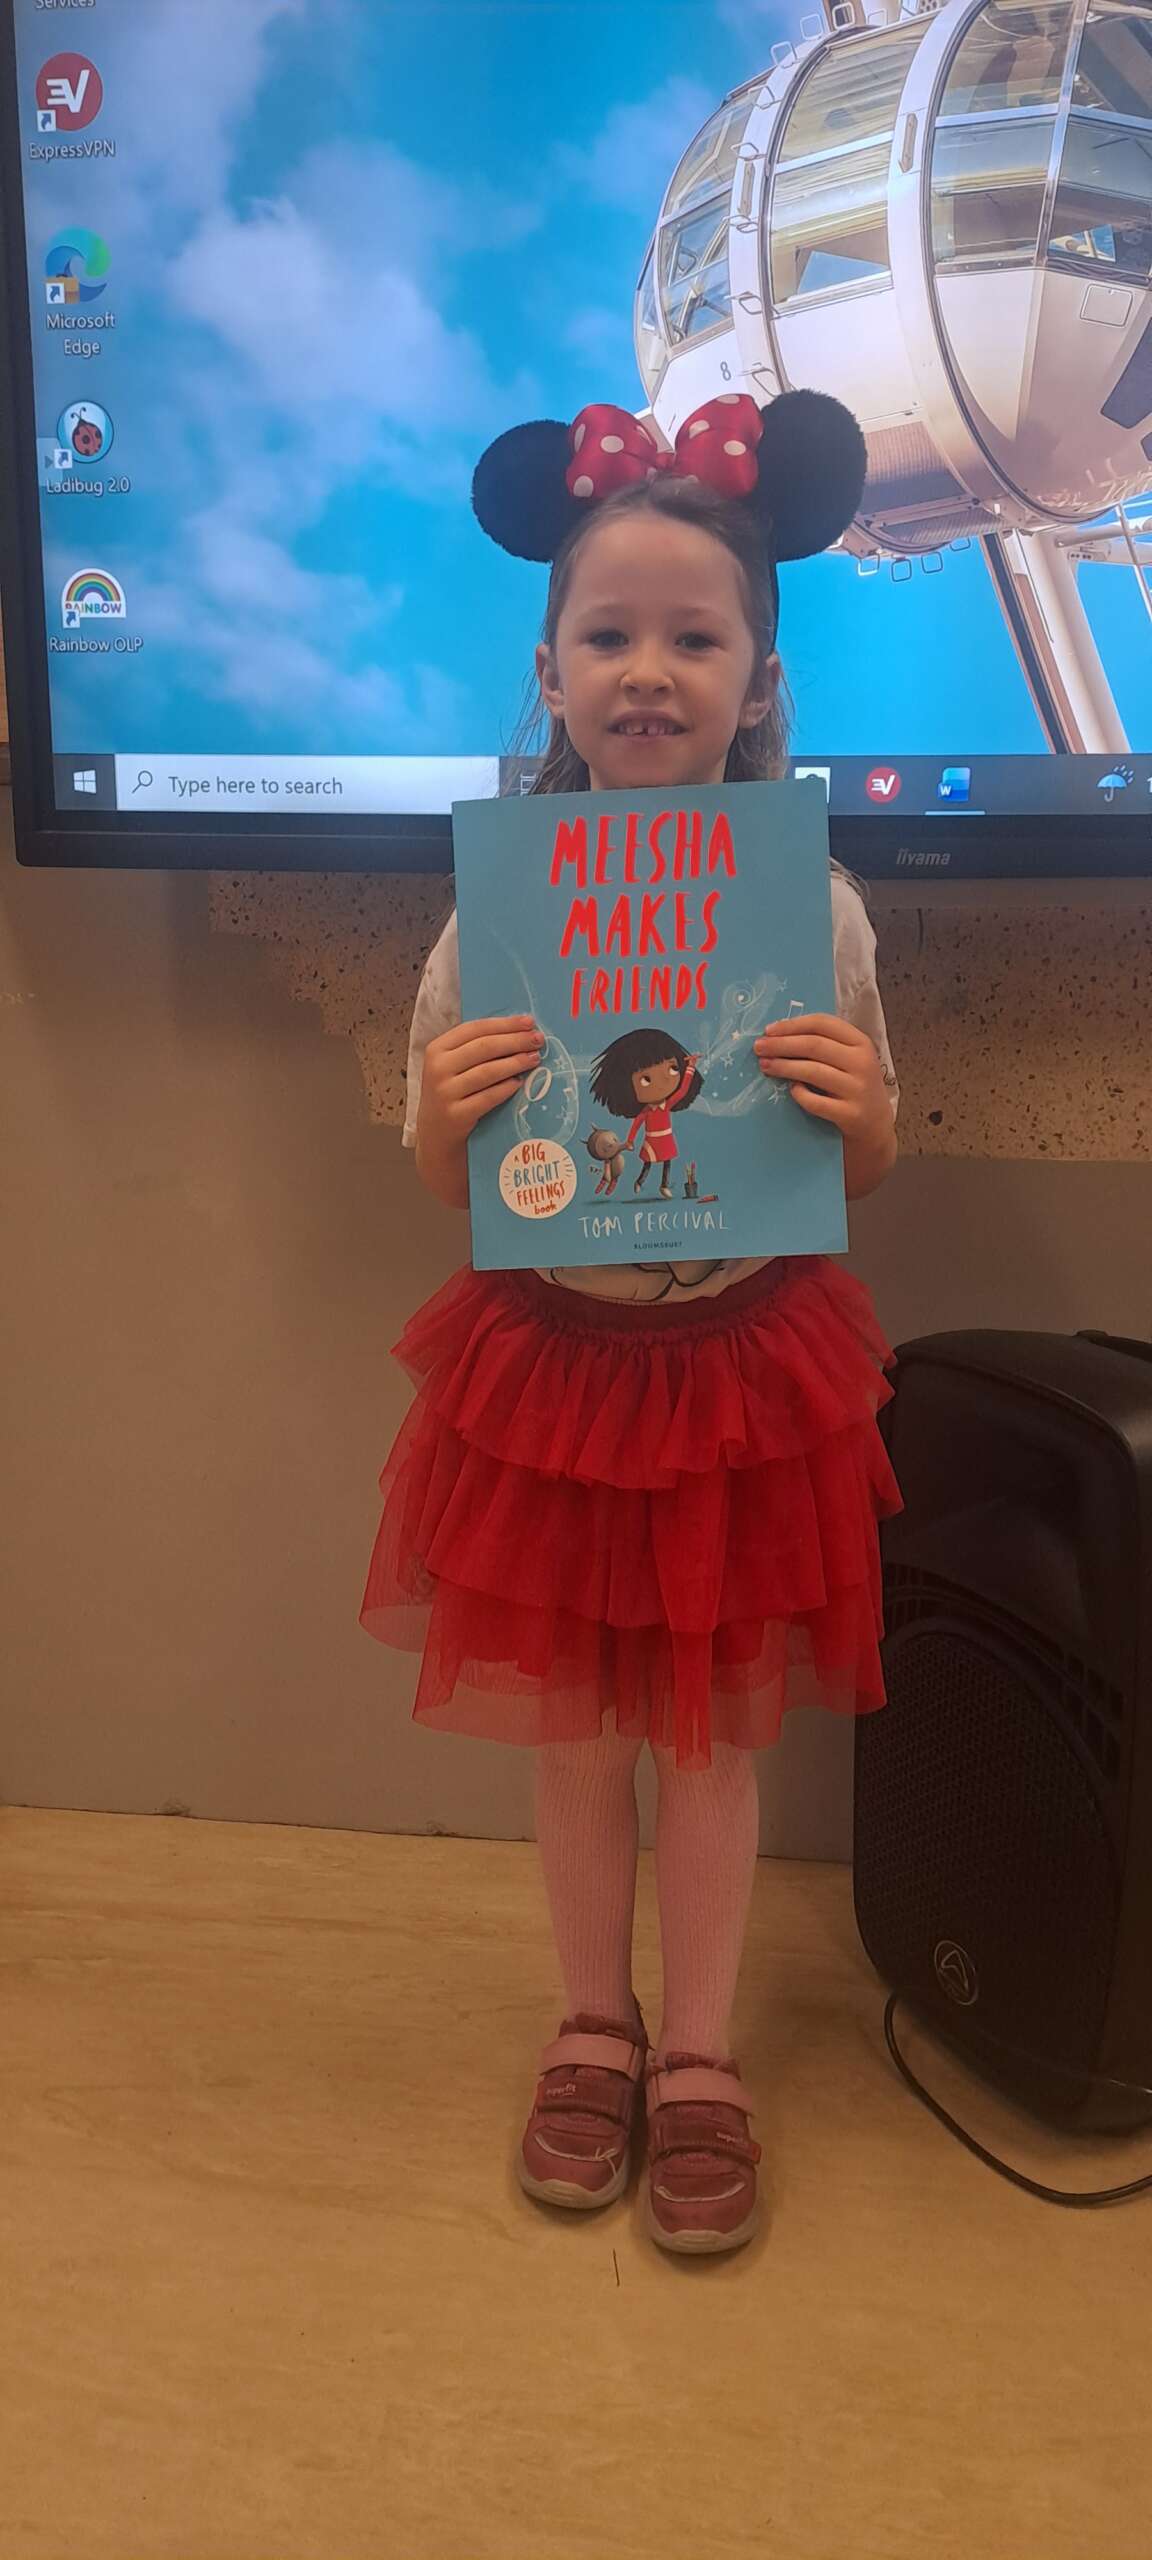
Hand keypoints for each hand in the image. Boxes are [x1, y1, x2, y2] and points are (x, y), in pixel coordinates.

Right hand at [418, 1016, 543, 1146]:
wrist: (436, 1130)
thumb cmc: (452, 1090)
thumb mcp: (453, 1064)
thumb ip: (476, 1047)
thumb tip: (519, 1031)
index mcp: (437, 1048)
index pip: (475, 1028)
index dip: (505, 1024)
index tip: (529, 1022)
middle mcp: (438, 1068)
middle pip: (484, 1047)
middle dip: (515, 1041)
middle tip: (538, 1040)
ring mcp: (445, 1092)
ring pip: (488, 1072)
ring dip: (515, 1063)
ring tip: (534, 1059)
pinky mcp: (457, 1115)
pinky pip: (488, 1097)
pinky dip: (506, 1089)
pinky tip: (520, 1083)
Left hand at [754, 1012, 890, 1145]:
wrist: (874, 1124)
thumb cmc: (852, 1084)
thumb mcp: (847, 1059)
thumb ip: (823, 1044)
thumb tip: (777, 1035)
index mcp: (860, 1042)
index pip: (822, 1024)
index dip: (792, 1025)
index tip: (769, 1030)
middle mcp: (862, 1062)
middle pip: (814, 1045)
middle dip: (781, 1045)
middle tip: (759, 1047)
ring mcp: (858, 1089)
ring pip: (813, 1071)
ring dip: (784, 1067)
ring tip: (765, 1066)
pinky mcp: (850, 1114)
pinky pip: (816, 1102)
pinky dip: (799, 1094)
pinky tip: (791, 1090)